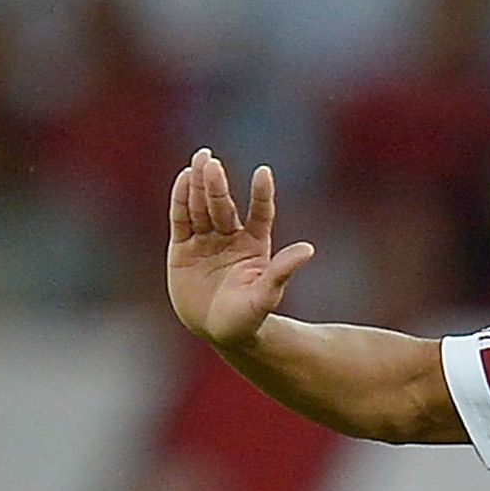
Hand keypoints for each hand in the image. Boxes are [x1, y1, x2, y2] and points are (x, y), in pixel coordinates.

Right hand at [168, 148, 313, 348]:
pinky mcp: (183, 248)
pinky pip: (181, 219)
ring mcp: (206, 240)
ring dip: (200, 184)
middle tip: (212, 161)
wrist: (219, 331)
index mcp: (255, 245)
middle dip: (217, 185)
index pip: (260, 213)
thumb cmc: (249, 317)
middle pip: (224, 206)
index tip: (263, 172)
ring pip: (202, 207)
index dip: (261, 194)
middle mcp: (231, 237)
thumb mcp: (265, 296)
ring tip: (200, 159)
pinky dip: (181, 199)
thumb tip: (308, 249)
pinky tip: (184, 178)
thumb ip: (282, 271)